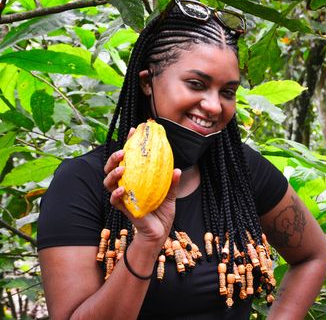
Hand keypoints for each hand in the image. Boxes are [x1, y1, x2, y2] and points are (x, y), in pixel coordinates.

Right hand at [103, 128, 180, 244]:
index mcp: (136, 179)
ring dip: (112, 173)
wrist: (159, 233)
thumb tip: (178, 169)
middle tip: (123, 150)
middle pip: (113, 168)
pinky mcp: (124, 209)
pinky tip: (122, 188)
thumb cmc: (162, 212)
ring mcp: (124, 197)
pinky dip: (116, 194)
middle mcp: (127, 186)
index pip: (130, 158)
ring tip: (122, 167)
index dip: (129, 143)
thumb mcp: (170, 195)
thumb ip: (173, 183)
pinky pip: (115, 201)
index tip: (134, 130)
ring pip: (109, 183)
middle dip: (114, 157)